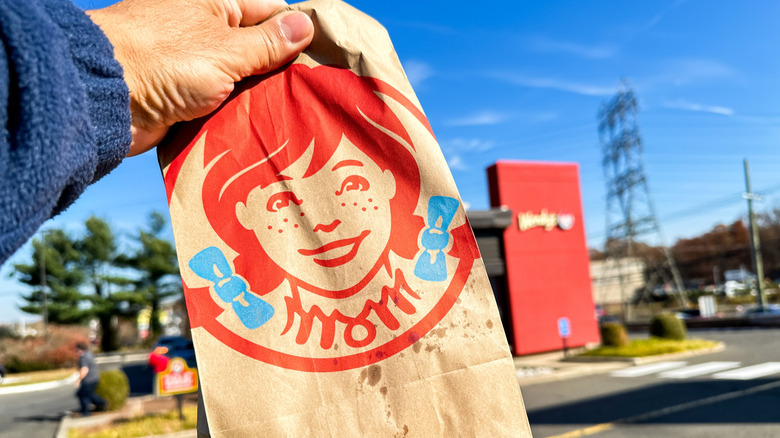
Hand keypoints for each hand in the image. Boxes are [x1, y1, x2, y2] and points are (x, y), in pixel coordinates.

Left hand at [87, 0, 313, 155]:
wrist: (102, 99)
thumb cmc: (164, 61)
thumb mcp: (226, 50)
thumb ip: (268, 42)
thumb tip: (306, 24)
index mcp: (215, 5)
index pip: (270, 11)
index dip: (297, 33)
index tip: (325, 59)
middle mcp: (205, 31)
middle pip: (257, 49)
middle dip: (281, 72)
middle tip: (314, 95)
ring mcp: (194, 65)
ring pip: (242, 80)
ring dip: (261, 98)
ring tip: (296, 117)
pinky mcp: (184, 96)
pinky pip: (221, 103)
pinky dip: (238, 115)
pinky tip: (263, 130)